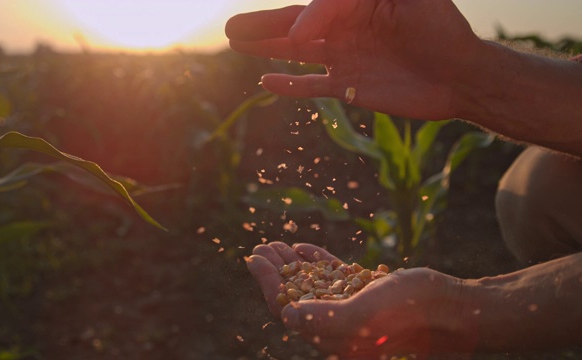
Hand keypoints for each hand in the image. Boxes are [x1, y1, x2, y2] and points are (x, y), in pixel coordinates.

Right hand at [225, 0, 483, 119]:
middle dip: (261, 26)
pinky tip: (266, 82)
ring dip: (266, 49)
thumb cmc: (438, 28)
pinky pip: (312, 86)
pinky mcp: (349, 87)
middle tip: (229, 28)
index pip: (315, 6)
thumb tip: (303, 30)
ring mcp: (344, 58)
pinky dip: (290, 85)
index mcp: (356, 3)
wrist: (461, 75)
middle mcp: (345, 28)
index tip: (298, 34)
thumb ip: (350, 1)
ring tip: (235, 44)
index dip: (302, 17)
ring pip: (295, 53)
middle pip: (293, 25)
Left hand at [247, 242, 477, 357]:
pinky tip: (303, 247)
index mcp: (333, 336)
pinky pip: (334, 277)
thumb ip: (323, 318)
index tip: (254, 259)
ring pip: (312, 285)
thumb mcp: (363, 314)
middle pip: (296, 296)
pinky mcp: (367, 293)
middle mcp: (339, 324)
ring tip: (276, 244)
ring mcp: (353, 306)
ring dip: (292, 264)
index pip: (288, 310)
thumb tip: (286, 316)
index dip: (268, 285)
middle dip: (275, 272)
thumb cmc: (410, 312)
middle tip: (261, 247)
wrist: (454, 308)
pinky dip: (317, 261)